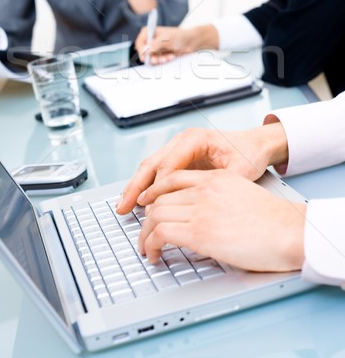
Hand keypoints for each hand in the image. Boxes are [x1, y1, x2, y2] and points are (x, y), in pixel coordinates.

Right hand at [116, 123, 287, 213]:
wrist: (257, 144)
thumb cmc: (249, 154)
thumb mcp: (238, 171)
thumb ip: (215, 185)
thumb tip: (196, 203)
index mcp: (195, 139)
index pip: (168, 165)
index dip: (158, 189)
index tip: (150, 209)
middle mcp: (183, 140)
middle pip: (151, 163)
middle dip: (135, 187)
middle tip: (123, 207)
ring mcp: (179, 147)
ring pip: (150, 166)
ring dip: (136, 187)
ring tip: (124, 206)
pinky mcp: (180, 157)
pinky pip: (157, 171)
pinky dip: (146, 185)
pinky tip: (138, 200)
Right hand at [134, 26, 197, 64]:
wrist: (191, 42)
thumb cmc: (180, 36)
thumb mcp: (167, 39)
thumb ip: (155, 44)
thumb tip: (145, 50)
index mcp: (150, 32)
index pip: (139, 42)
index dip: (141, 50)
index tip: (144, 57)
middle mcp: (151, 40)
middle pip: (144, 52)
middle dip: (152, 57)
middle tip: (158, 60)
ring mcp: (156, 47)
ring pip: (151, 58)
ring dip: (159, 59)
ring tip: (169, 57)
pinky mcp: (161, 54)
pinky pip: (158, 60)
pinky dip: (163, 60)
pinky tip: (171, 57)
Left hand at [137, 169, 305, 271]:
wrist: (289, 230)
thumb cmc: (275, 220)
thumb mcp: (243, 195)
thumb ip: (220, 198)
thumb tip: (206, 216)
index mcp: (216, 178)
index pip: (173, 178)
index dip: (155, 191)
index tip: (147, 202)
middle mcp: (204, 189)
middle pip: (160, 198)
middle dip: (146, 217)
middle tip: (144, 232)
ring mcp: (200, 209)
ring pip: (155, 215)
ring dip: (145, 234)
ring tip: (146, 248)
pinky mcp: (199, 232)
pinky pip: (161, 234)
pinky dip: (151, 245)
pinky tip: (154, 255)